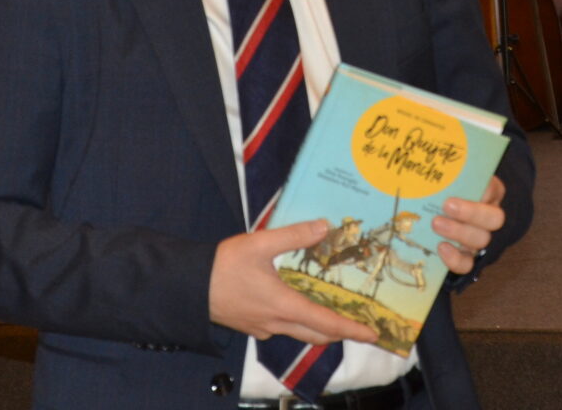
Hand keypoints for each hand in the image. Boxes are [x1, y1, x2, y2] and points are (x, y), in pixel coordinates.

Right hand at [209, 220, 378, 346]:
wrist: (188, 287)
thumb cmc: (224, 265)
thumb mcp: (260, 243)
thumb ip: (294, 235)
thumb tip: (324, 226)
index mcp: (284, 306)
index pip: (326, 323)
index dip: (351, 329)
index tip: (373, 334)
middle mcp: (276, 323)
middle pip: (317, 334)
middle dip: (341, 332)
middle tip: (360, 326)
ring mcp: (263, 328)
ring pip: (300, 333)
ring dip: (320, 328)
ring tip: (336, 315)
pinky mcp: (252, 326)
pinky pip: (282, 329)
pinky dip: (298, 322)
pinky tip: (298, 305)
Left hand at [431, 175, 505, 275]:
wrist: (434, 211)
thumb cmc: (442, 187)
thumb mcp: (447, 176)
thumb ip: (444, 170)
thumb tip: (425, 150)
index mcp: (490, 193)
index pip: (494, 190)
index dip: (485, 189)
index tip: (466, 183)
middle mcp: (489, 217)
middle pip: (494, 219)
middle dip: (471, 213)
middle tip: (447, 205)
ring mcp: (480, 239)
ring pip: (482, 240)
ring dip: (459, 232)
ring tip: (436, 223)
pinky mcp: (467, 257)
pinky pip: (467, 264)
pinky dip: (455, 259)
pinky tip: (441, 248)